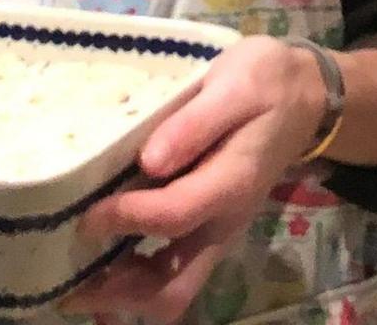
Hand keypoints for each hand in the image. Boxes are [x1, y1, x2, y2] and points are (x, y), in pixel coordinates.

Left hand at [65, 37, 326, 321]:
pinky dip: (134, 279)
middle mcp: (223, 222)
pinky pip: (172, 272)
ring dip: (123, 295)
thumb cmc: (266, 83)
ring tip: (75, 281)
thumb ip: (195, 123)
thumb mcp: (236, 85)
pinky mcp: (209, 228)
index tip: (88, 212)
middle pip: (173, 288)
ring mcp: (217, 231)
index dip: (127, 218)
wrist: (307, 96)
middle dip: (119, 294)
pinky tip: (102, 261)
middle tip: (69, 284)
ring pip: (172, 290)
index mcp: (230, 184)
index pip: (173, 216)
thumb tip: (149, 161)